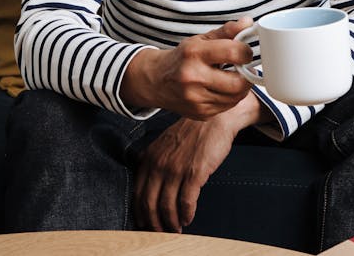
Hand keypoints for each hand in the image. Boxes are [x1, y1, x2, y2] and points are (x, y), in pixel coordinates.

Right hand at [120, 18, 253, 119]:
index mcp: (194, 53)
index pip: (233, 53)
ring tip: (234, 76)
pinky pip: (227, 107)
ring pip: (236, 97)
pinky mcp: (200, 113)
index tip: (245, 51)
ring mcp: (196, 99)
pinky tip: (223, 88)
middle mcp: (193, 77)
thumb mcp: (201, 39)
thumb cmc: (182, 57)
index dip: (246, 52)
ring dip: (241, 87)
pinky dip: (231, 97)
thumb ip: (227, 31)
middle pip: (238, 83)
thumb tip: (248, 22)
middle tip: (245, 68)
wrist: (157, 80)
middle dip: (247, 75)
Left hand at [133, 91, 268, 232]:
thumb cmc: (193, 130)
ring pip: (167, 206)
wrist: (215, 119)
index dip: (141, 212)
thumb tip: (145, 176)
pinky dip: (186, 215)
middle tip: (160, 232)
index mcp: (150, 156)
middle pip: (150, 203)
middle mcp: (160, 164)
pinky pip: (186, 202)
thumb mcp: (165, 141)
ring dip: (171, 223)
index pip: (138, 192)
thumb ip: (154, 157)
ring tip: (176, 229)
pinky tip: (188, 219)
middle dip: (154, 223)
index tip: (145, 222)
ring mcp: (176, 169)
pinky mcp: (194, 173)